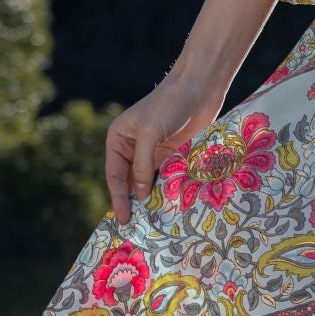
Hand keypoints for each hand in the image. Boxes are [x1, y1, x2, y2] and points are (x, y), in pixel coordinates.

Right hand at [104, 69, 220, 224]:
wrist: (199, 88)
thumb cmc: (169, 104)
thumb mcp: (150, 133)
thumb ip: (143, 164)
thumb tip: (140, 194)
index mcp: (118, 139)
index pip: (115, 174)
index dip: (118, 198)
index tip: (123, 218)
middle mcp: (132, 147)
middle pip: (130, 182)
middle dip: (133, 202)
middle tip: (136, 227)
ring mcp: (153, 152)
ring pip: (148, 182)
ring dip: (151, 199)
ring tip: (153, 222)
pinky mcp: (172, 155)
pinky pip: (166, 178)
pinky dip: (167, 191)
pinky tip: (170, 206)